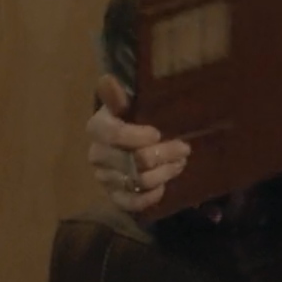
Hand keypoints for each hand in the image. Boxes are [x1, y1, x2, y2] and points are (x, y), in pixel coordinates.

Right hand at [85, 74, 191, 214]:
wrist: (133, 146)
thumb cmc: (135, 120)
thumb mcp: (129, 105)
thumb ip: (118, 96)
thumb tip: (106, 78)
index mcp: (98, 128)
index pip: (113, 134)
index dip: (137, 136)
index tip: (157, 132)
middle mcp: (96, 154)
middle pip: (133, 160)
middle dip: (164, 154)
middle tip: (184, 148)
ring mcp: (104, 177)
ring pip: (139, 180)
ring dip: (165, 172)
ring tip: (180, 162)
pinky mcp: (115, 196)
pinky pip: (131, 203)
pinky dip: (151, 196)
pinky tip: (163, 187)